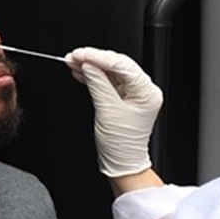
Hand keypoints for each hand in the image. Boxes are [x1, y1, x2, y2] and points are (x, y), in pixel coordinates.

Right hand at [65, 47, 163, 177]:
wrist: (122, 163)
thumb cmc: (121, 144)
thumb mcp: (107, 111)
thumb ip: (98, 84)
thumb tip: (88, 65)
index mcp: (147, 92)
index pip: (123, 65)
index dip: (99, 57)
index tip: (81, 54)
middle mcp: (144, 91)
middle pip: (118, 66)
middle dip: (94, 60)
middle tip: (73, 56)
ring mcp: (134, 94)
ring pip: (111, 72)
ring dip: (91, 67)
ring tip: (72, 62)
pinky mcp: (124, 99)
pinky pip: (108, 82)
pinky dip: (94, 77)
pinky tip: (80, 72)